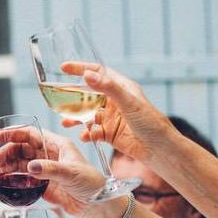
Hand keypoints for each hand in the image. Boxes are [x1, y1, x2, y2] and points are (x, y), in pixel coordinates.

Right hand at [0, 126, 102, 214]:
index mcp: (57, 145)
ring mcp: (44, 170)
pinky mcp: (42, 185)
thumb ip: (49, 169)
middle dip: (5, 153)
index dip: (13, 133)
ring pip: (19, 164)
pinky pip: (23, 179)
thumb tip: (30, 167)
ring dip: (6, 167)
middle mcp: (49, 155)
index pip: (31, 134)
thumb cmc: (92, 184)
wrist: (97, 207)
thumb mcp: (71, 173)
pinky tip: (3, 182)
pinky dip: (11, 180)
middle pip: (21, 149)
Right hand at [59, 62, 173, 162]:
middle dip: (73, 98)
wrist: (159, 149)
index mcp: (121, 87)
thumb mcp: (128, 102)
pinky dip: (87, 134)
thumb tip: (87, 74)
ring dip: (76, 118)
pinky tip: (84, 136)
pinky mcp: (110, 134)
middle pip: (88, 95)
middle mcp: (115, 101)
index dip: (81, 69)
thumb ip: (107, 88)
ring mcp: (111, 118)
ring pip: (88, 115)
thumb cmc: (150, 122)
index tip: (63, 68)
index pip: (98, 72)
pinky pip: (93, 132)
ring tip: (65, 122)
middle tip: (58, 99)